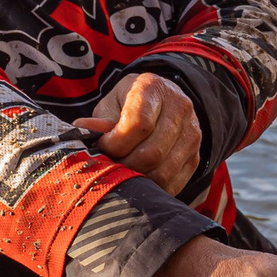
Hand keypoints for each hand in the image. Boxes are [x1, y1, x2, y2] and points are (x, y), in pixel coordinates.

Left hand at [73, 72, 201, 196]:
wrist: (163, 103)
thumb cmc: (129, 104)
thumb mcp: (111, 104)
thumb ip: (100, 121)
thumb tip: (81, 131)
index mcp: (153, 88)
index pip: (138, 123)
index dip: (116, 143)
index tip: (102, 147)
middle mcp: (179, 107)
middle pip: (152, 152)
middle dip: (124, 166)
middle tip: (109, 167)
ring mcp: (192, 133)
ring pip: (163, 172)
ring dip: (137, 180)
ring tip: (121, 175)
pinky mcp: (195, 156)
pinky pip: (173, 183)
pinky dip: (152, 189)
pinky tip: (138, 181)